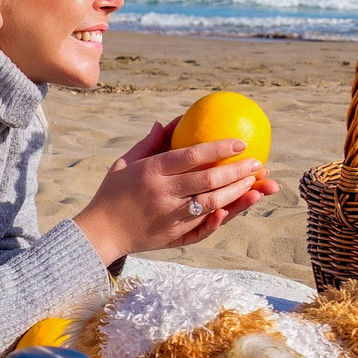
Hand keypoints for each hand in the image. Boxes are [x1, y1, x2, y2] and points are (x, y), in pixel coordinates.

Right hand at [71, 121, 278, 264]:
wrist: (99, 233)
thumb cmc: (112, 194)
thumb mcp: (124, 164)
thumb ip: (149, 143)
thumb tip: (170, 122)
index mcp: (151, 171)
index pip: (192, 155)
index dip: (219, 147)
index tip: (240, 142)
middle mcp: (163, 193)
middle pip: (208, 180)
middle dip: (237, 171)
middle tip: (258, 164)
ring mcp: (170, 216)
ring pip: (211, 203)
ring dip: (237, 193)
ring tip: (255, 184)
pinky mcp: (173, 235)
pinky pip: (202, 227)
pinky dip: (220, 219)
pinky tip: (234, 210)